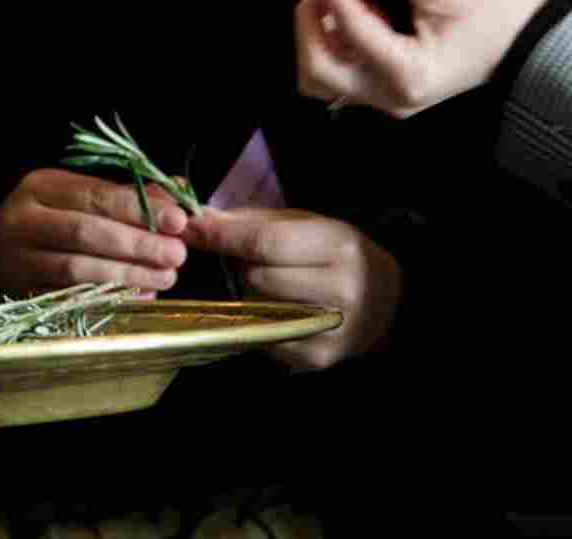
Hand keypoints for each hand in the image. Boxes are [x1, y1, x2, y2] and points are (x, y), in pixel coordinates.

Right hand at [0, 169, 187, 296]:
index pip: (95, 194)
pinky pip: (68, 297)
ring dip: (126, 274)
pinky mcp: (18, 293)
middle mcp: (22, 219)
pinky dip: (108, 299)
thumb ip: (123, 197)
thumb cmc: (42, 226)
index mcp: (40, 187)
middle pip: (85, 231)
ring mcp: (15, 259)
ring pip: (75, 268)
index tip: (178, 220)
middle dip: (137, 244)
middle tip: (177, 255)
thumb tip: (178, 189)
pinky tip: (138, 298)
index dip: (139, 208)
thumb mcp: (74, 200)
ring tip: (165, 278)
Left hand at [186, 208, 400, 369]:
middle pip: (256, 277)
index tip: (191, 228)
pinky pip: (262, 333)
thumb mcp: (305, 224)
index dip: (223, 236)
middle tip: (257, 262)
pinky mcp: (316, 357)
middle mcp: (341, 289)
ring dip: (251, 293)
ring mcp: (329, 328)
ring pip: (255, 306)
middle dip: (244, 266)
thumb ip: (252, 222)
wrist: (387, 300)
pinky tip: (280, 309)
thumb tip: (199, 221)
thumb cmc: (335, 254)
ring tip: (276, 285)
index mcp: (339, 246)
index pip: (265, 243)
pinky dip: (259, 319)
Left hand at [296, 0, 546, 117]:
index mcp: (409, 74)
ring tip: (350, 0)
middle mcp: (389, 97)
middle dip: (311, 20)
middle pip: (315, 68)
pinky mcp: (380, 91)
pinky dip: (331, 40)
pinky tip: (360, 15)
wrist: (526, 42)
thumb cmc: (496, 13)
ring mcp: (382, 99)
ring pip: (317, 75)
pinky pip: (335, 71)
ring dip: (317, 33)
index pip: (349, 27)